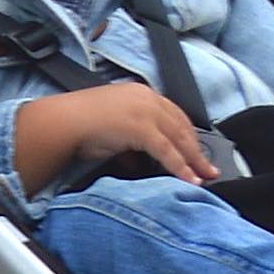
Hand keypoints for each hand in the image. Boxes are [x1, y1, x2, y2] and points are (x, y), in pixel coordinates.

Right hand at [17, 80, 222, 186]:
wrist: (64, 122)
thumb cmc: (81, 125)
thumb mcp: (114, 130)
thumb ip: (130, 142)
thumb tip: (137, 160)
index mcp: (142, 93)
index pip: (175, 115)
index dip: (188, 135)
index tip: (197, 151)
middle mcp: (149, 98)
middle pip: (183, 126)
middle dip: (197, 150)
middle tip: (208, 168)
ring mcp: (147, 111)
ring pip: (180, 138)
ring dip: (194, 160)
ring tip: (204, 177)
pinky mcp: (142, 128)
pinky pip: (168, 151)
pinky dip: (180, 167)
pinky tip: (189, 179)